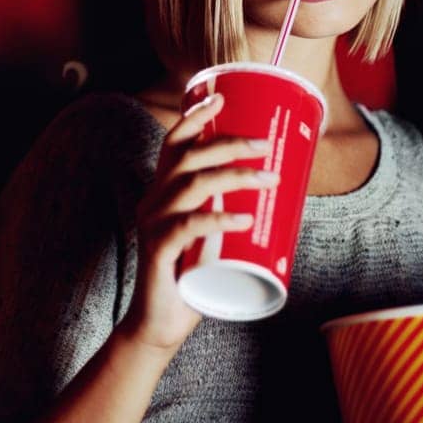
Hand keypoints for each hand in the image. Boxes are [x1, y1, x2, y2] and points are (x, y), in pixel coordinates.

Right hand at [117, 93, 276, 354]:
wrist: (160, 325)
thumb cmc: (190, 278)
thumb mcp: (209, 237)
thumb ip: (226, 213)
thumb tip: (269, 192)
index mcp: (163, 192)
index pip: (173, 144)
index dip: (194, 117)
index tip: (221, 97)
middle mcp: (154, 201)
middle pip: (188, 157)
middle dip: (229, 144)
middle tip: (266, 146)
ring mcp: (153, 224)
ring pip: (193, 185)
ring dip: (236, 176)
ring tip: (268, 177)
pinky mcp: (158, 250)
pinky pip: (189, 226)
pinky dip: (220, 218)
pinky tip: (244, 217)